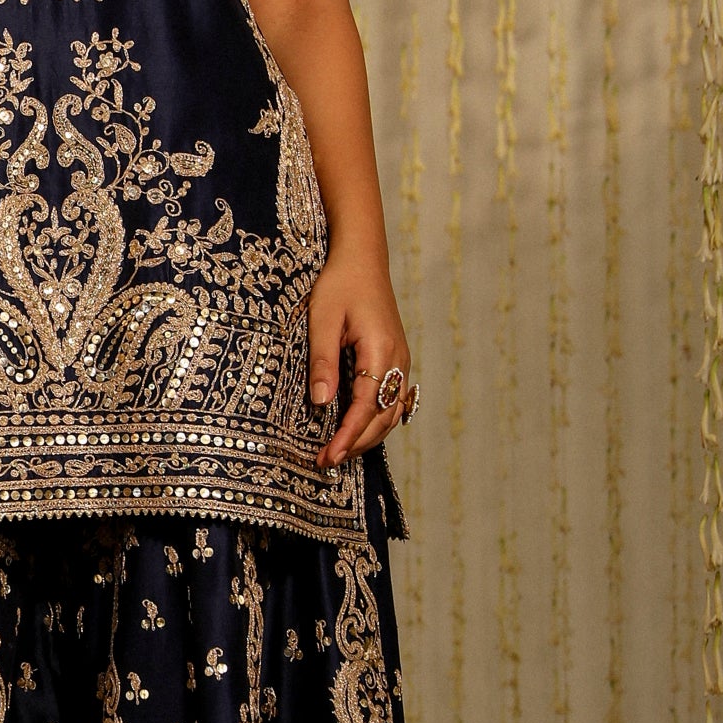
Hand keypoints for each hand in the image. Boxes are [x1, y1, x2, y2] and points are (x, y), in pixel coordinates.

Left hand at [307, 251, 412, 468]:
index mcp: (381, 351)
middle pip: (383, 418)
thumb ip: (322, 361)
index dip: (348, 436)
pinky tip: (356, 431)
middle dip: (356, 444)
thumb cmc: (340, 285)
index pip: (366, 407)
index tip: (328, 456)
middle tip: (326, 462)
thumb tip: (321, 403)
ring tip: (338, 452)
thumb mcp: (322, 319)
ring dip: (367, 437)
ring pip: (391, 414)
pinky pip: (392, 401)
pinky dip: (376, 422)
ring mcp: (401, 362)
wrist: (363, 260)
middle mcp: (398, 361)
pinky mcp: (396, 361)